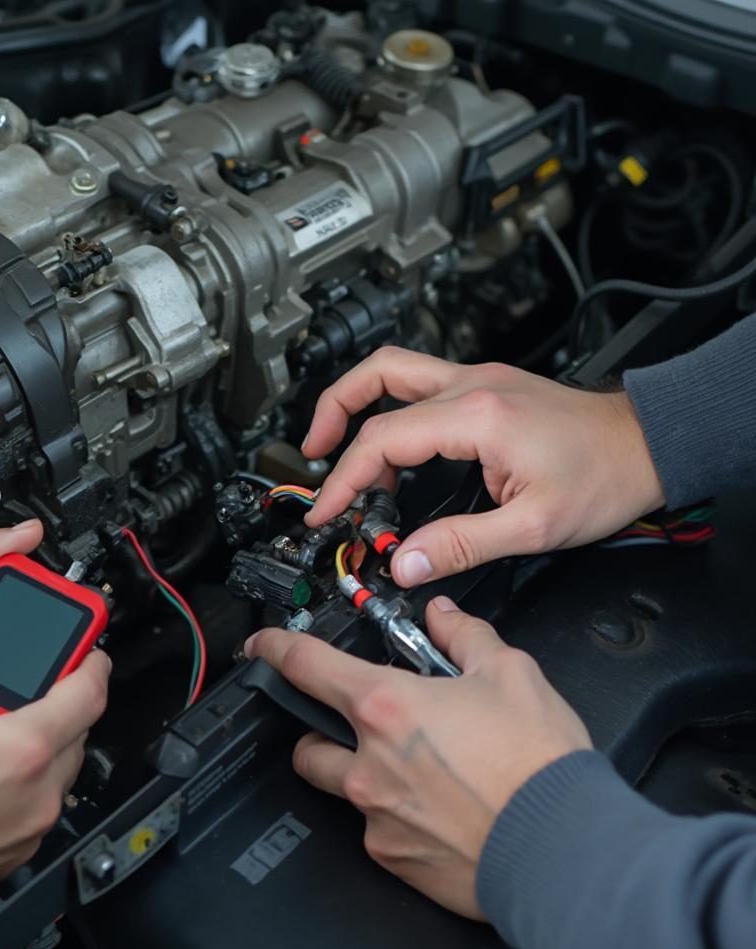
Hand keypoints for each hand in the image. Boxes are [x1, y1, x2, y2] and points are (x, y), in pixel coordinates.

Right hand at [0, 628, 108, 941]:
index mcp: (19, 749)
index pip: (88, 694)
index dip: (93, 666)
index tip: (89, 653)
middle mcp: (37, 790)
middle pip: (78, 731)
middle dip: (60, 704)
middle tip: (30, 688)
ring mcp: (30, 827)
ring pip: (61, 771)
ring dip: (43, 746)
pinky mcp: (15, 853)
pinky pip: (40, 806)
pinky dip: (26, 784)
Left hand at [246, 596, 590, 917]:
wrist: (566, 851)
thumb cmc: (538, 766)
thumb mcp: (510, 674)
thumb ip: (465, 636)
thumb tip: (444, 617)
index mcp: (387, 706)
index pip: (305, 665)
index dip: (274, 648)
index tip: (261, 646)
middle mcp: (368, 763)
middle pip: (308, 741)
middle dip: (326, 730)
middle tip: (368, 726)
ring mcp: (375, 816)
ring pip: (339, 788)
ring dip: (358, 774)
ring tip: (411, 771)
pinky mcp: (392, 858)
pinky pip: (375, 830)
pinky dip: (395, 815)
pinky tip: (438, 810)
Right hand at [302, 348, 664, 585]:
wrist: (650, 444)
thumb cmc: (606, 476)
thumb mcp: (533, 526)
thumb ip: (461, 545)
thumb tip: (407, 564)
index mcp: (476, 416)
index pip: (382, 440)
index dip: (344, 479)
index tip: (326, 509)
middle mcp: (471, 386)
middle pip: (374, 382)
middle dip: (331, 421)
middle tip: (312, 459)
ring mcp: (478, 380)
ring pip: (393, 370)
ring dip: (355, 401)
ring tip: (335, 444)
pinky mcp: (486, 386)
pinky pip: (418, 385)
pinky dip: (389, 409)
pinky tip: (392, 449)